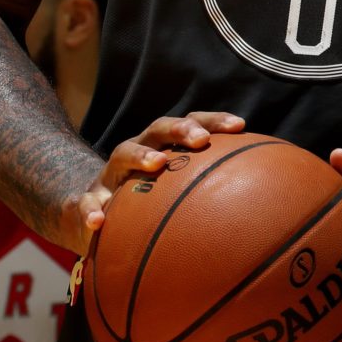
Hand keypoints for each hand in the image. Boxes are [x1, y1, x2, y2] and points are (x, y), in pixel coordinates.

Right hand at [65, 111, 243, 253]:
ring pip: (123, 153)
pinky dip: (91, 210)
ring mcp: (110, 175)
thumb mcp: (173, 199)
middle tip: (201, 140)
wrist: (89, 216)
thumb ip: (206, 198)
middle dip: (181, 129)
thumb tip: (256, 211)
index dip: (213, 121)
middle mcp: (138, 153)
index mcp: (163, 149)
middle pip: (159, 128)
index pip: (191, 125)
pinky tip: (98, 220)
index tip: (239, 126)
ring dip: (141, 154)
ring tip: (157, 162)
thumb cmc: (144, 206)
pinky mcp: (86, 199)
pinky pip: (85, 202)